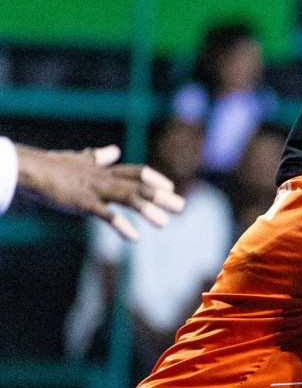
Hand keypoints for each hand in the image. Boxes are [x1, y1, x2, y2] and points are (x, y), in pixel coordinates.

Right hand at [16, 143, 185, 240]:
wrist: (31, 170)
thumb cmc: (53, 166)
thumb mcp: (79, 159)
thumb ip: (98, 157)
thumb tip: (113, 150)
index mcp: (104, 170)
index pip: (136, 171)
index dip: (155, 178)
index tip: (170, 186)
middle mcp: (105, 179)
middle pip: (140, 186)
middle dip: (162, 197)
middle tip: (183, 206)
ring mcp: (95, 190)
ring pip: (129, 198)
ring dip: (149, 211)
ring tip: (165, 224)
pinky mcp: (83, 203)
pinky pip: (106, 215)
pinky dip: (121, 225)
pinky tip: (134, 237)